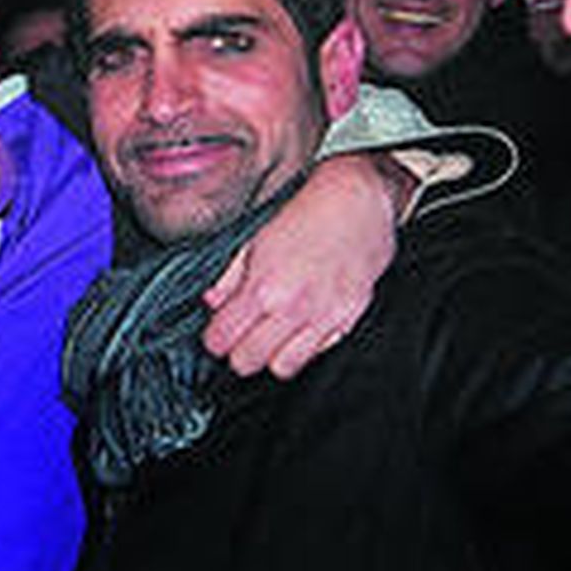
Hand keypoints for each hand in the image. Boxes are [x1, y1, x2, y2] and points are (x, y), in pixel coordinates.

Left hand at [201, 155, 394, 378]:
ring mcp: (321, 318)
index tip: (218, 332)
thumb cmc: (307, 213)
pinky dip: (303, 349)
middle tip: (241, 336)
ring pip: (281, 368)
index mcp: (262, 287)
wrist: (358, 202)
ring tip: (271, 336)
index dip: (214, 339)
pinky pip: (316, 355)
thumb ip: (230, 276)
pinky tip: (299, 328)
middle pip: (246, 362)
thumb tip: (212, 301)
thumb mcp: (255, 238)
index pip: (221, 340)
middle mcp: (291, 308)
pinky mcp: (346, 320)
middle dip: (238, 352)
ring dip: (271, 356)